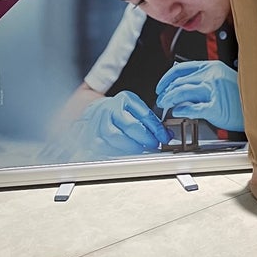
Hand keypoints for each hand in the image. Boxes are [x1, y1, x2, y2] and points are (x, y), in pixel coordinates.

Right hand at [42, 91, 169, 161]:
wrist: (90, 111)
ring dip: (132, 148)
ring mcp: (99, 123)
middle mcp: (111, 109)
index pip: (144, 114)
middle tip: (155, 146)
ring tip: (142, 152)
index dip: (157, 128)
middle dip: (145, 138)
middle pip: (130, 125)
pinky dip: (117, 154)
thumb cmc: (117, 111)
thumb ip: (148, 120)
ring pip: (116, 137)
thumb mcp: (134, 108)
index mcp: (125, 99)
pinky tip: (126, 157)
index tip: (165, 137)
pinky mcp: (90, 136)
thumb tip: (166, 134)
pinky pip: (104, 147)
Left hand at [156, 60, 243, 130]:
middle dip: (166, 92)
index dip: (167, 78)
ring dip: (169, 99)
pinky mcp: (215, 107)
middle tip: (161, 100)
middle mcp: (212, 75)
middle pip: (180, 81)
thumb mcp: (221, 79)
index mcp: (212, 66)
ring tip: (165, 106)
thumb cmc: (241, 96)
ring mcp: (214, 90)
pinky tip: (178, 112)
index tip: (161, 86)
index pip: (181, 68)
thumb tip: (181, 85)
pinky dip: (182, 110)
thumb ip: (203, 79)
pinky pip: (192, 108)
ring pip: (182, 91)